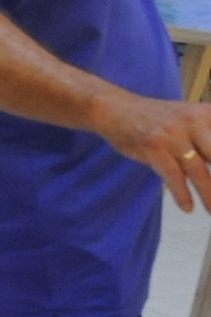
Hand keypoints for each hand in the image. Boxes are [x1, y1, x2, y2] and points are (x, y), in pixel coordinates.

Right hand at [89, 93, 210, 210]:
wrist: (115, 108)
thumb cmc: (157, 119)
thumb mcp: (190, 119)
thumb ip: (208, 139)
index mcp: (208, 114)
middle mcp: (194, 121)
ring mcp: (173, 134)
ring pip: (199, 170)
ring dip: (209, 194)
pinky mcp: (153, 146)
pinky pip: (173, 176)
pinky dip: (182, 194)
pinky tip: (188, 207)